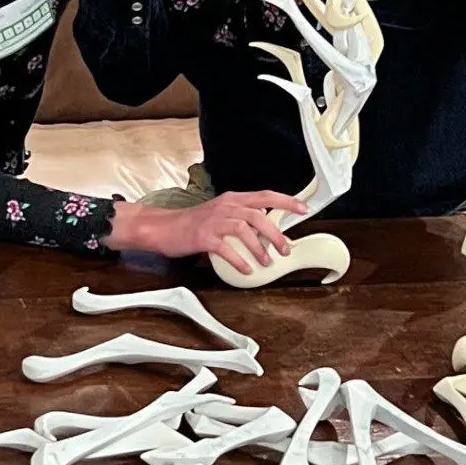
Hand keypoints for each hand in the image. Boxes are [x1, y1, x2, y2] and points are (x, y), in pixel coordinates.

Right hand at [109, 191, 308, 274]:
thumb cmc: (192, 223)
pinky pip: (226, 248)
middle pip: (258, 215)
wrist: (163, 227)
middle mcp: (225, 207)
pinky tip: (246, 269)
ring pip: (245, 230)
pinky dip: (239, 260)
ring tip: (267, 262)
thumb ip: (241, 216)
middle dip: (276, 233)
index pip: (265, 196)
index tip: (303, 209)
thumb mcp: (220, 213)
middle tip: (285, 248)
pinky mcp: (203, 237)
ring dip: (260, 248)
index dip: (286, 201)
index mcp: (232, 199)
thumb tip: (267, 225)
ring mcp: (214, 221)